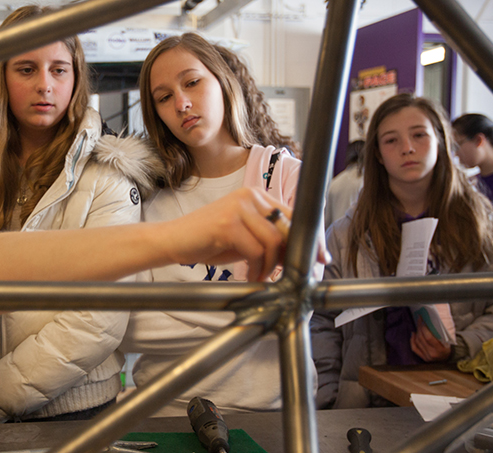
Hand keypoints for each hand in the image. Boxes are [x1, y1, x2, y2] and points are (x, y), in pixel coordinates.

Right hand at [165, 187, 328, 281]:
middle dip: (295, 254)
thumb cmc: (207, 241)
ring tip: (261, 277)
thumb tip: (297, 254)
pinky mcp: (227, 223)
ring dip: (271, 266)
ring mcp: (238, 207)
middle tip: (294, 275)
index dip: (311, 237)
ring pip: (273, 242)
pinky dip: (257, 269)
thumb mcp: (243, 237)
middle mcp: (249, 196)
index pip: (294, 215)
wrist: (172, 241)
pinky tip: (250, 276)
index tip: (321, 258)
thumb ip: (268, 239)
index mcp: (256, 195)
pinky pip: (256, 251)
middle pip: (288, 227)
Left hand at [411, 319, 451, 361]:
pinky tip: (413, 333)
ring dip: (417, 332)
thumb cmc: (447, 346)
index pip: (429, 338)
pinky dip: (412, 340)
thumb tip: (431, 321)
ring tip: (418, 326)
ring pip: (418, 342)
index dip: (424, 328)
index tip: (424, 321)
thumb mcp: (448, 340)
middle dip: (420, 328)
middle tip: (420, 320)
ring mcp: (427, 356)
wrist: (446, 358)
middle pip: (422, 339)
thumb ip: (440, 333)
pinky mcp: (423, 358)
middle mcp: (432, 354)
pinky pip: (414, 348)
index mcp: (440, 349)